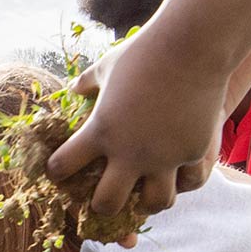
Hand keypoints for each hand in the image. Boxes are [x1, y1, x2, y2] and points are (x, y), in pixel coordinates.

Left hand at [47, 33, 226, 226]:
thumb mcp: (107, 66)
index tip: (60, 168)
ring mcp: (163, 156)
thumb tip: (74, 89)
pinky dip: (183, 181)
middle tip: (104, 197)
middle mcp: (129, 152)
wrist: (191, 45)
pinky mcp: (192, 152)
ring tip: (145, 194)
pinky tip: (179, 176)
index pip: (64, 166)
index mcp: (100, 130)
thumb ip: (88, 83)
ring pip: (154, 203)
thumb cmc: (144, 52)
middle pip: (106, 204)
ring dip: (147, 202)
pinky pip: (189, 182)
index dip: (58, 170)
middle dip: (102, 205)